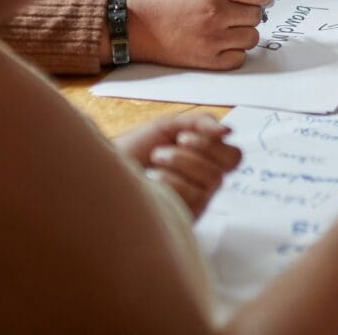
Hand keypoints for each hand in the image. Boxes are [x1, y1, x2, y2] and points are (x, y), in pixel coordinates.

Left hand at [114, 113, 241, 216]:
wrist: (103, 173)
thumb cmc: (134, 150)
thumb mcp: (167, 127)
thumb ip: (200, 122)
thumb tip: (229, 130)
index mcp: (204, 160)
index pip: (234, 154)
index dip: (215, 142)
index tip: (185, 136)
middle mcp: (205, 182)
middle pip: (231, 163)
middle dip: (204, 148)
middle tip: (178, 142)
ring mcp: (197, 200)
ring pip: (214, 178)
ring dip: (182, 161)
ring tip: (156, 159)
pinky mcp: (186, 215)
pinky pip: (194, 194)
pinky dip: (171, 180)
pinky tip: (153, 181)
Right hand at [125, 0, 273, 69]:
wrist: (135, 25)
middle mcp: (217, 14)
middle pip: (257, 15)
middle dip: (249, 13)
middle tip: (234, 13)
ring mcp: (213, 39)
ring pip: (252, 38)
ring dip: (243, 34)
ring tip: (224, 29)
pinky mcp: (207, 60)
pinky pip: (239, 58)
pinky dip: (233, 53)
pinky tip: (219, 44)